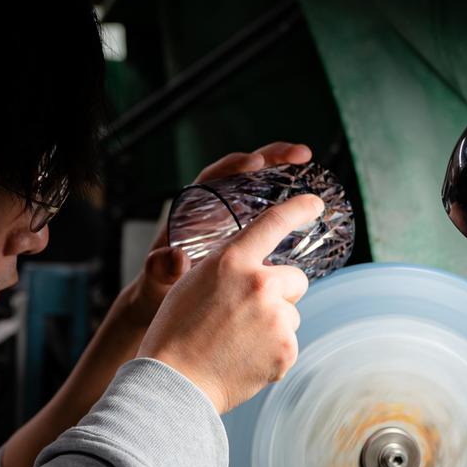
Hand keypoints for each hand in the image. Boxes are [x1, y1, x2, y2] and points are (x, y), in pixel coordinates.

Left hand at [121, 141, 312, 328]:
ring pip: (260, 192)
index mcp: (190, 214)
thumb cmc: (158, 291)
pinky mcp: (247, 241)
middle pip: (244, 176)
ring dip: (285, 176)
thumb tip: (175, 257)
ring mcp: (232, 224)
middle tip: (301, 154)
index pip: (213, 179)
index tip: (254, 163)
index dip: (234, 167)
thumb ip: (161, 269)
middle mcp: (213, 212)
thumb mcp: (156, 280)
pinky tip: (310, 207)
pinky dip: (288, 210)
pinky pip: (269, 218)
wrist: (168, 312)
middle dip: (271, 159)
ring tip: (309, 164)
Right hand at [137, 193, 324, 413]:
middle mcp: (260, 284)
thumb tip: (254, 270)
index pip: (273, 223)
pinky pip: (288, 343)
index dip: (298, 209)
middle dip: (280, 293)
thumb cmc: (174, 333)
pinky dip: (272, 351)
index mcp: (231, 261)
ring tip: (237, 341)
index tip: (314, 204)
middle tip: (247, 313)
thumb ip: (228, 270)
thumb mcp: (192, 284)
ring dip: (274, 325)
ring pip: (291, 314)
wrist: (174, 383)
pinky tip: (243, 358)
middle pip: (295, 279)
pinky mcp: (286, 350)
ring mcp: (277, 319)